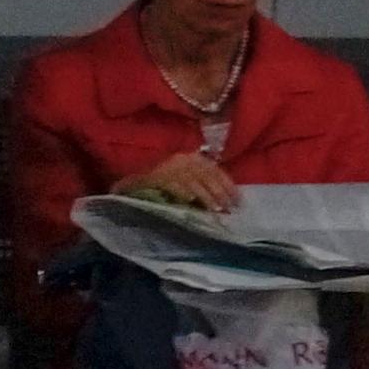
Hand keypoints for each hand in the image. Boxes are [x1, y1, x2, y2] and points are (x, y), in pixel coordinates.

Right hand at [116, 151, 237, 212]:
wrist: (128, 182)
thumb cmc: (158, 183)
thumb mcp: (181, 177)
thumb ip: (199, 183)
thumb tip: (223, 198)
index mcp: (190, 158)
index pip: (214, 170)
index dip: (228, 185)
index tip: (239, 200)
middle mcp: (182, 159)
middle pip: (208, 177)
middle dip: (221, 194)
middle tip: (230, 209)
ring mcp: (170, 167)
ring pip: (195, 183)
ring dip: (207, 198)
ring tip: (216, 211)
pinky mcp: (157, 177)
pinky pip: (175, 185)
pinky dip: (184, 194)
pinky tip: (191, 203)